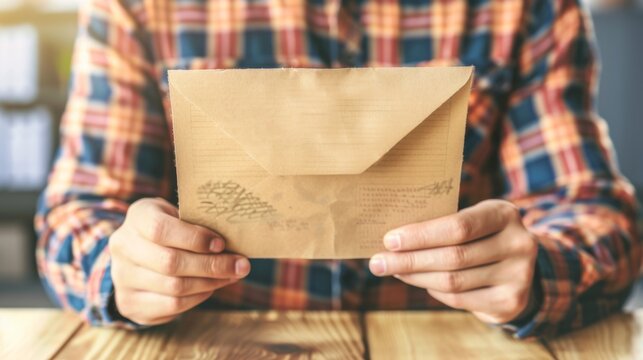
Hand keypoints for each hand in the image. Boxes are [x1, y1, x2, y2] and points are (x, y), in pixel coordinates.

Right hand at [110, 198, 249, 324]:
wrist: (135, 254)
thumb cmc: (169, 228)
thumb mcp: (178, 215)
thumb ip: (198, 224)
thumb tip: (234, 242)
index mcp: (137, 217)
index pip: (161, 229)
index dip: (194, 238)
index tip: (221, 244)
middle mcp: (123, 246)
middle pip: (170, 262)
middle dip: (212, 265)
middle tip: (241, 266)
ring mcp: (122, 277)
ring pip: (174, 287)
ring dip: (210, 283)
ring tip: (231, 276)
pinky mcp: (130, 303)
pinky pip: (171, 305)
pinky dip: (198, 297)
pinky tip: (211, 287)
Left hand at [369, 199, 537, 323]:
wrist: (520, 267)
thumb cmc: (482, 236)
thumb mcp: (473, 219)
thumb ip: (443, 225)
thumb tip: (393, 239)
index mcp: (504, 214)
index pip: (458, 227)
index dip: (421, 235)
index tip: (388, 240)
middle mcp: (517, 244)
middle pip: (453, 257)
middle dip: (409, 260)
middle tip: (378, 262)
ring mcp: (518, 276)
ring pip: (453, 281)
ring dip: (415, 277)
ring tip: (392, 270)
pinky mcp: (510, 302)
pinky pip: (459, 299)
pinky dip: (434, 291)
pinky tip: (419, 281)